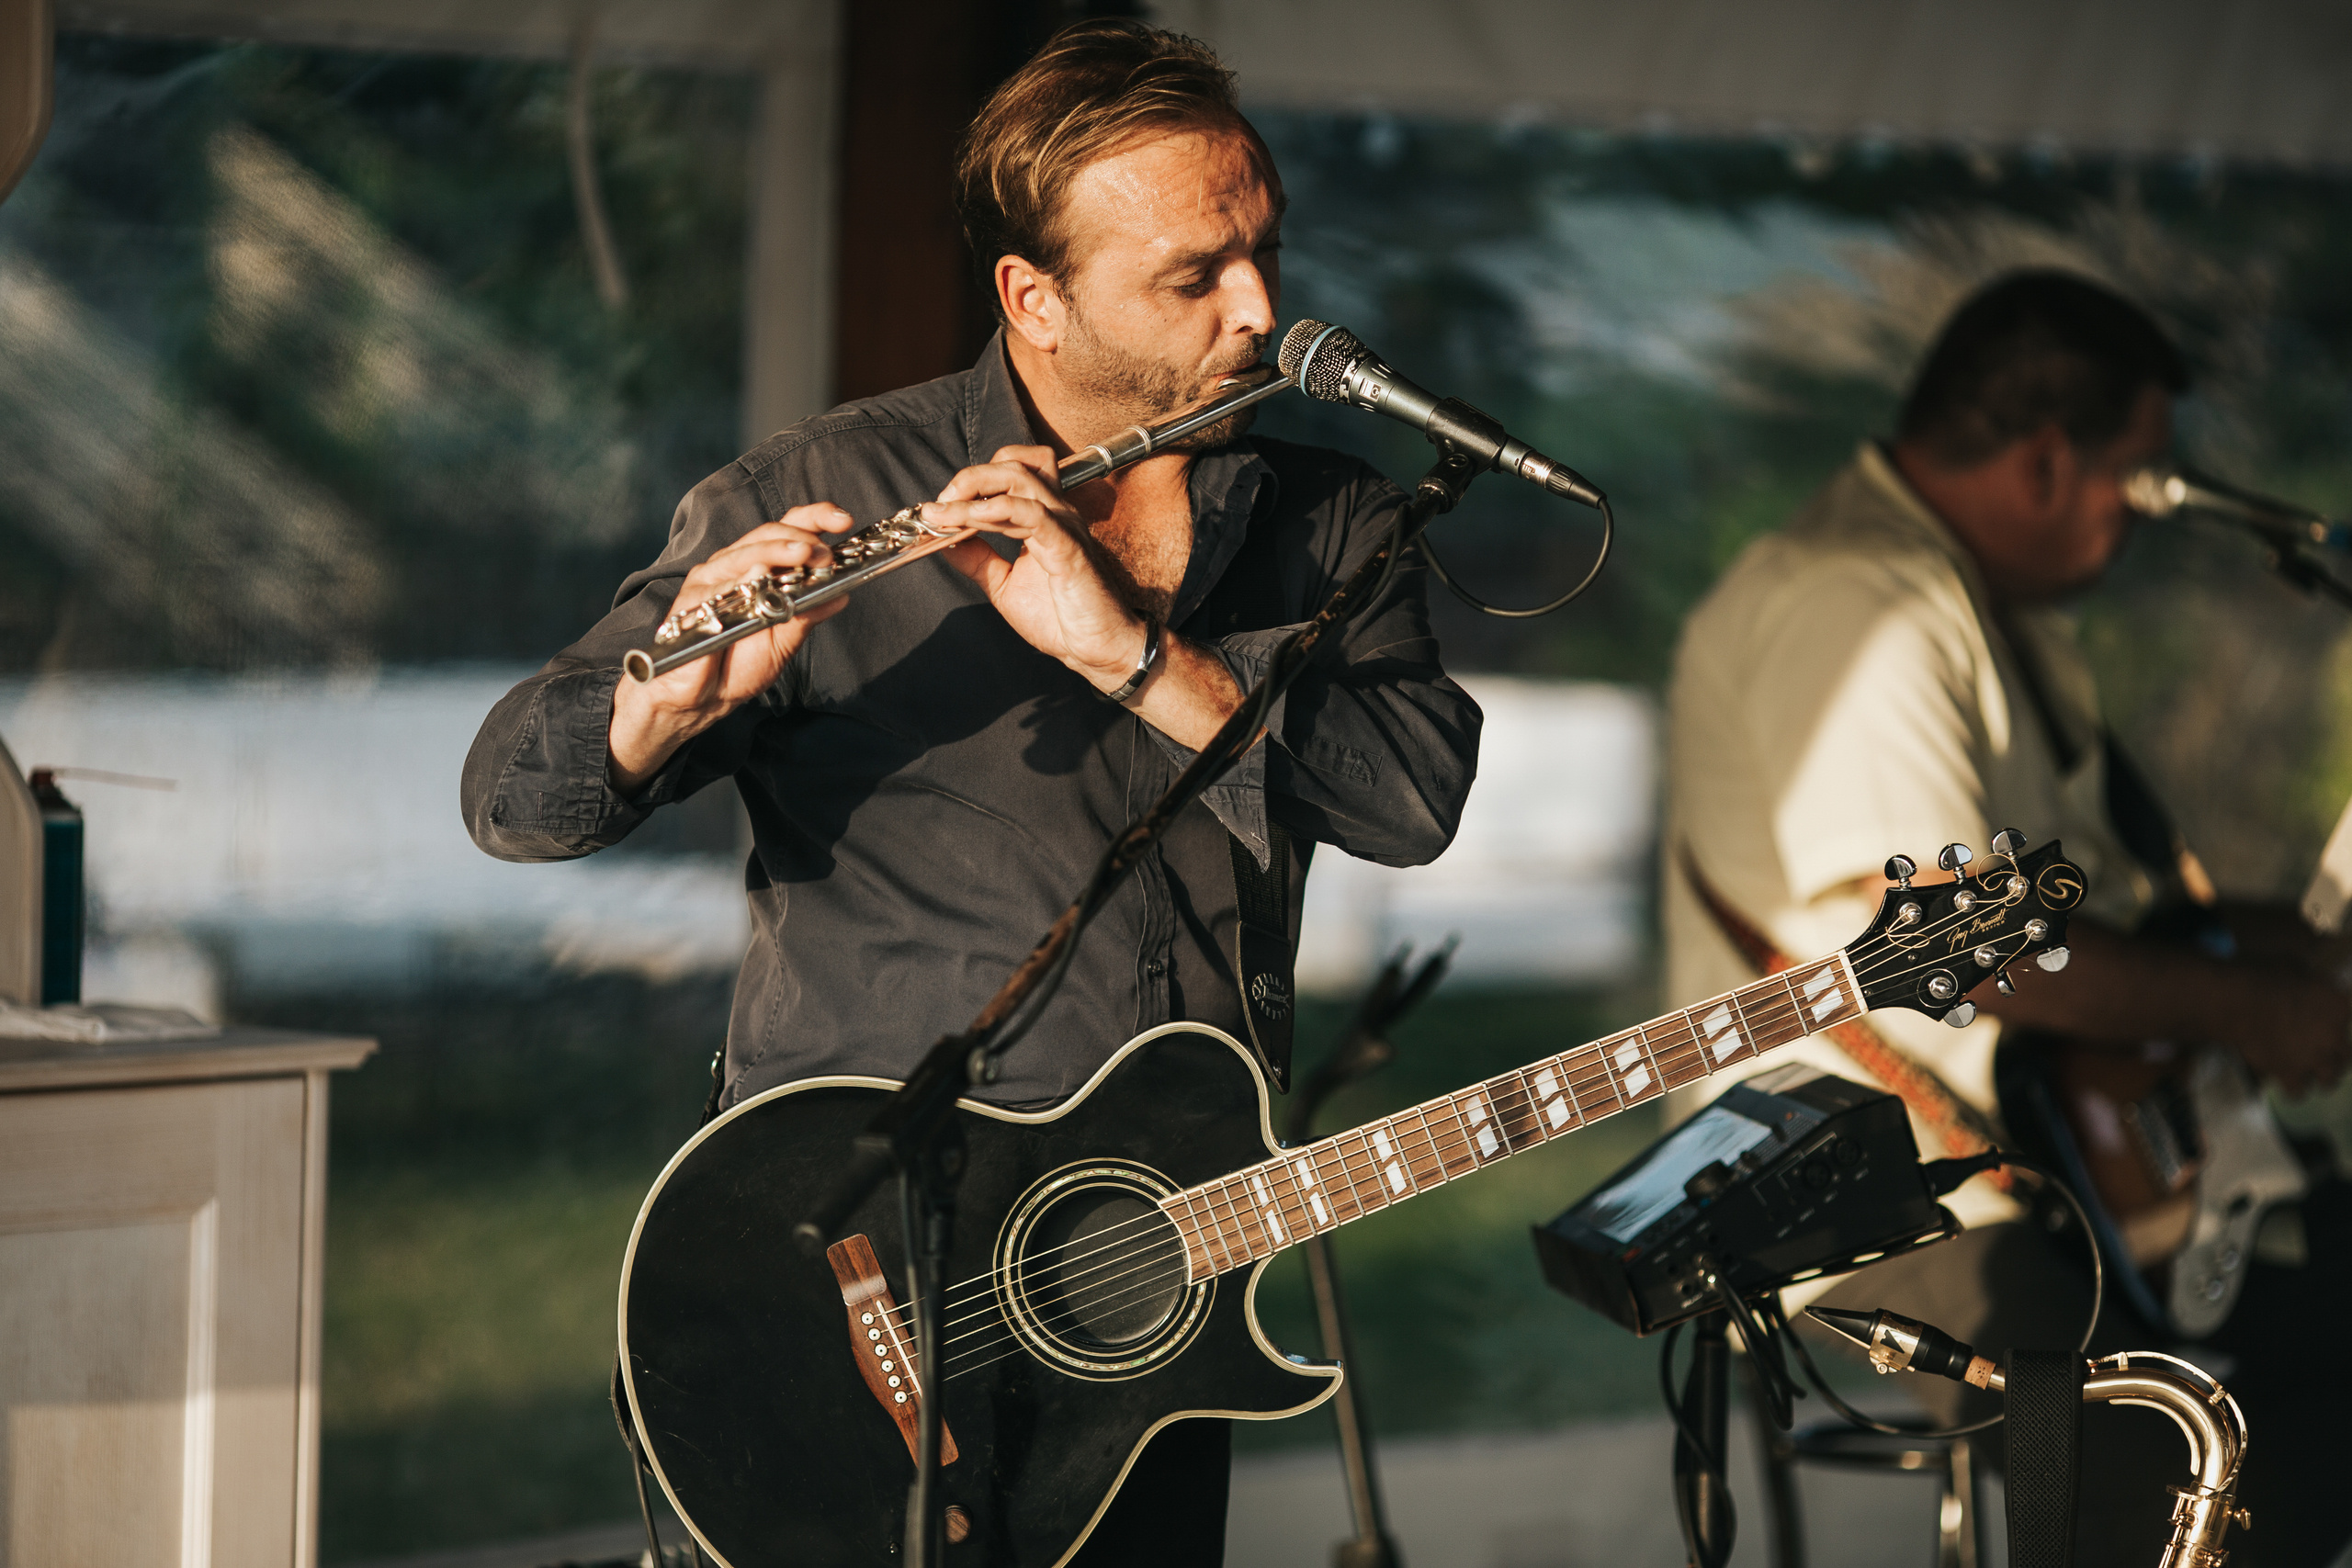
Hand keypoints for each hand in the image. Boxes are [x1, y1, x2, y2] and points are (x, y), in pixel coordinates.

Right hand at [608, 505, 854, 791]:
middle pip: (767, 534)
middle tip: (824, 553)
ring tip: (804, 554)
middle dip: (800, 538)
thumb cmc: (737, 665)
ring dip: (777, 551)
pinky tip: (759, 578)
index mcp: (758, 568)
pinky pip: (718, 585)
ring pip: (744, 553)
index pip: (786, 531)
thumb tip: (842, 593)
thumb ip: (809, 613)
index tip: (843, 520)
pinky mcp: (691, 601)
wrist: (701, 697)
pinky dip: (740, 580)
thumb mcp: (785, 639)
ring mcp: (711, 580)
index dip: (814, 519)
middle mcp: (734, 567)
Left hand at [927, 446, 1149, 691]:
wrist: (1094, 651)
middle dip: (968, 478)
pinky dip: (998, 510)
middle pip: (1013, 465)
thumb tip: (943, 539)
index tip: (937, 509)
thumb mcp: (1003, 584)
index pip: (1009, 472)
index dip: (970, 482)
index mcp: (1043, 518)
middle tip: (937, 506)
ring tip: (943, 513)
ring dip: (973, 491)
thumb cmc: (1059, 618)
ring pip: (1019, 480)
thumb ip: (976, 558)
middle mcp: (1056, 513)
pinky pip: (1033, 515)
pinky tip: (972, 519)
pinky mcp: (1068, 549)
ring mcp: (1064, 527)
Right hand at [2221, 968, 2351, 1096]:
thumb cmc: (2261, 975)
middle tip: (2322, 1053)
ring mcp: (2314, 1059)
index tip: (2334, 1018)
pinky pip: (2298, 1093)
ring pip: (2330, 1080)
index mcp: (2340, 1005)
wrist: (2236, 1002)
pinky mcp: (2289, 1074)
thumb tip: (2308, 980)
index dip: (2344, 1016)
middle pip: (2347, 1058)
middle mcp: (2334, 1036)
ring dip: (2320, 1076)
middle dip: (2336, 1056)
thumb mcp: (2293, 965)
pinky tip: (2285, 1080)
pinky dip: (2292, 1088)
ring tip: (2307, 1071)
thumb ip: (2309, 979)